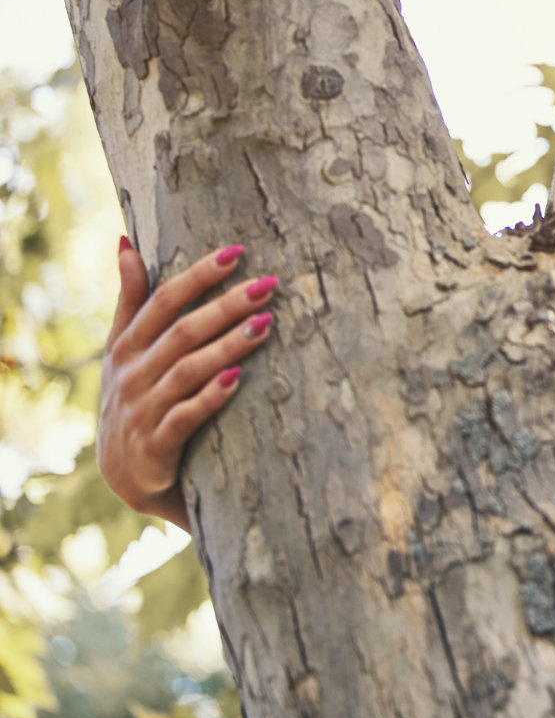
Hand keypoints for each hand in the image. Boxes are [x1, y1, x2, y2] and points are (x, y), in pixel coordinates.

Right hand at [97, 239, 278, 532]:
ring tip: (266, 323)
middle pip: (182, 332)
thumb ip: (131, 300)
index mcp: (127, 346)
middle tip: (268, 284)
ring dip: (227, 345)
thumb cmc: (135, 398)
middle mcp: (132, 374)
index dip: (197, 276)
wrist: (126, 475)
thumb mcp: (124, 350)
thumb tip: (125, 243)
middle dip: (225, 305)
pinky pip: (184, 418)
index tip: (237, 251)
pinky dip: (210, 397)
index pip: (161, 302)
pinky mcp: (155, 446)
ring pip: (187, 370)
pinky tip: (237, 378)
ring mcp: (142, 410)